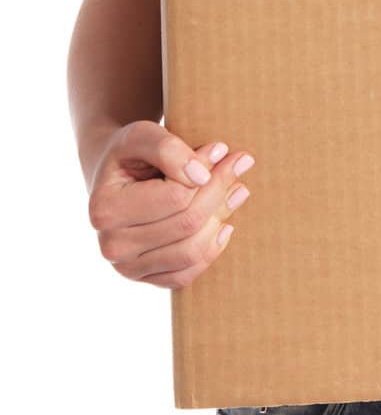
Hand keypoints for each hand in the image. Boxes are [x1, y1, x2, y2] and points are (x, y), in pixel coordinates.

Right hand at [87, 120, 255, 288]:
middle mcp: (111, 245)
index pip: (175, 196)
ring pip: (191, 251)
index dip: (206, 170)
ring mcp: (127, 268)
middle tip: (241, 163)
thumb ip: (168, 149)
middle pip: (187, 223)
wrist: (117, 179)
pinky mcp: (145, 279)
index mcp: (104, 209)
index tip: (222, 148)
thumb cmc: (131, 154)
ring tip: (238, 190)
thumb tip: (202, 176)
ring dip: (221, 217)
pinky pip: (186, 274)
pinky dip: (210, 250)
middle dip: (220, 190)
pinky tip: (223, 225)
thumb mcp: (142, 135)